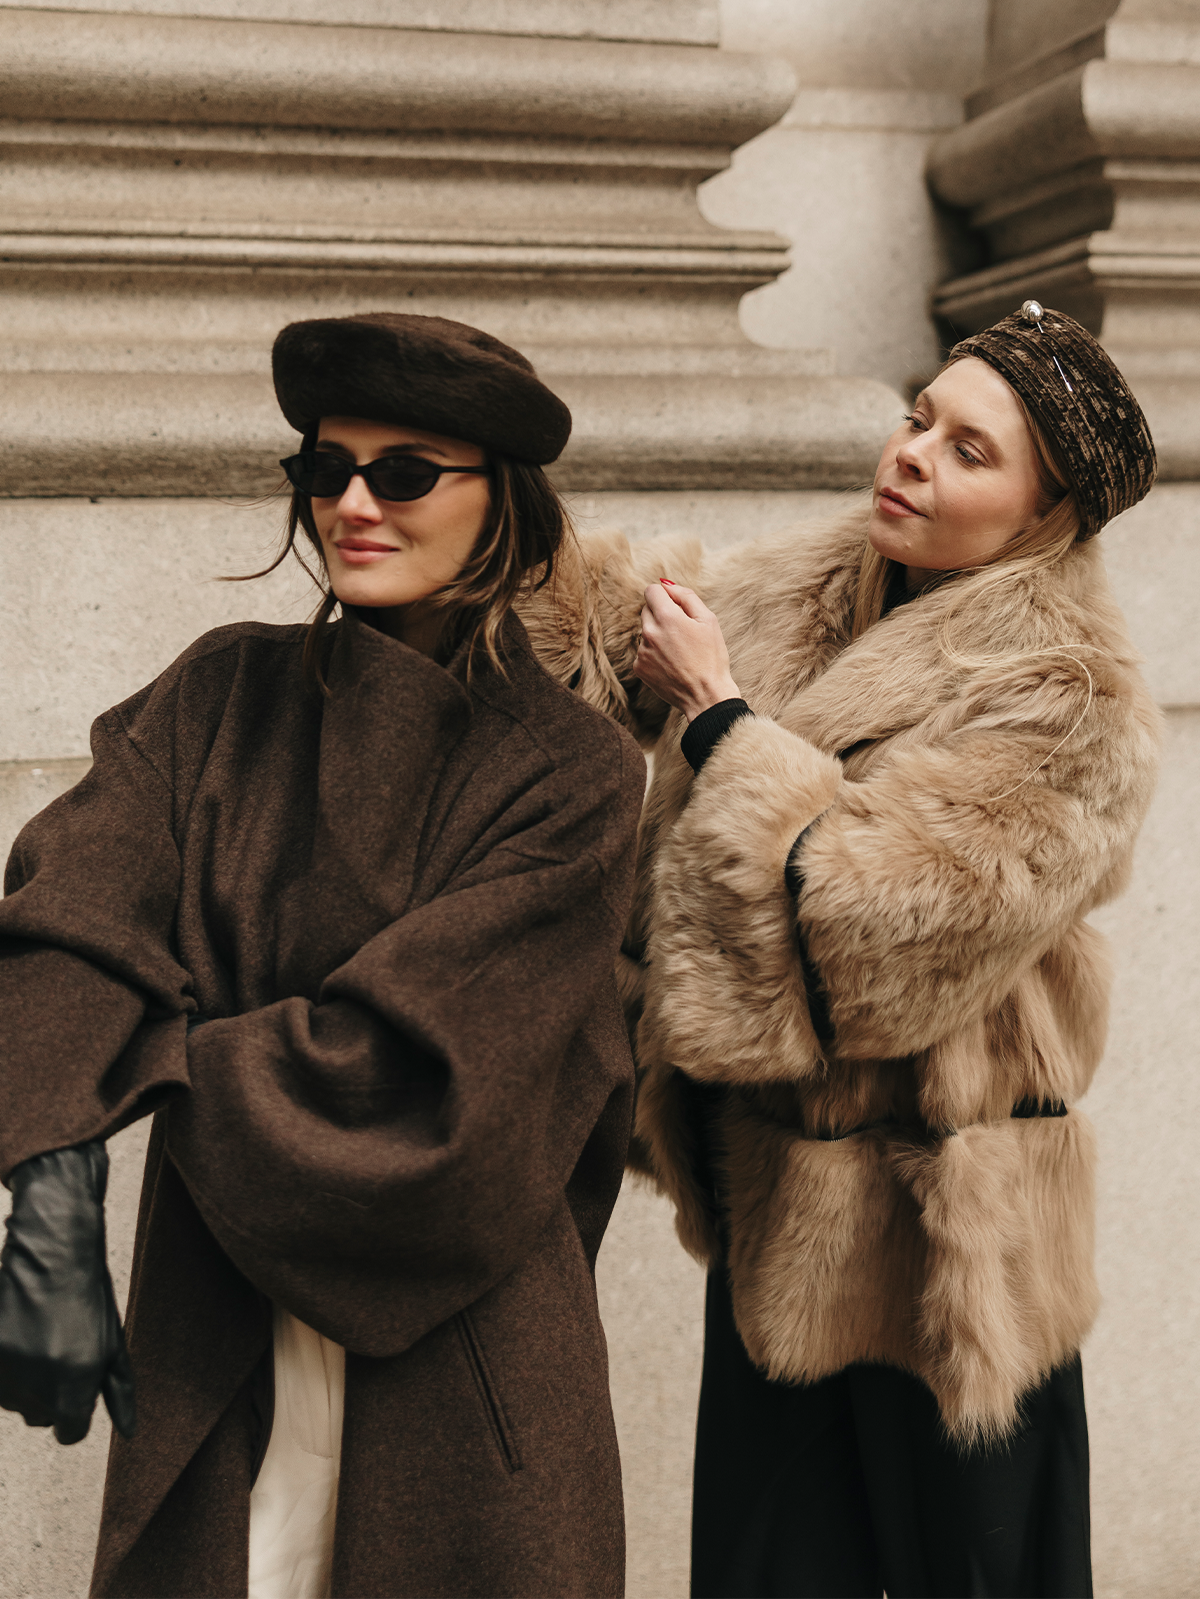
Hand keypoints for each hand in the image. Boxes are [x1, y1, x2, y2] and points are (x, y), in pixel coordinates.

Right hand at [0, 1142, 135, 1444]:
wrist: (51, 1252)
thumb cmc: (87, 1296)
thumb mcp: (114, 1343)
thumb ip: (120, 1392)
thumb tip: (128, 1431)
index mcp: (77, 1380)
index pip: (70, 1432)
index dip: (75, 1414)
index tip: (74, 1392)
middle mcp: (40, 1380)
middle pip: (41, 1417)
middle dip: (51, 1395)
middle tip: (59, 1351)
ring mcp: (7, 1368)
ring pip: (14, 1401)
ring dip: (25, 1381)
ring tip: (40, 1337)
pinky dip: (6, 1365)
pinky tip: (20, 1332)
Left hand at [633, 580, 741, 722]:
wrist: (706, 696)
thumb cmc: (712, 657)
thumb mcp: (708, 620)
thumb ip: (686, 597)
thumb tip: (666, 584)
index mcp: (667, 617)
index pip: (651, 591)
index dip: (665, 595)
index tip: (675, 606)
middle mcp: (649, 633)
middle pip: (647, 610)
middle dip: (662, 614)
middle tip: (683, 632)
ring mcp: (642, 651)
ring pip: (646, 631)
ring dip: (658, 635)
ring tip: (679, 651)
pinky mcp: (639, 667)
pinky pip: (643, 651)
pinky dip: (654, 653)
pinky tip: (672, 663)